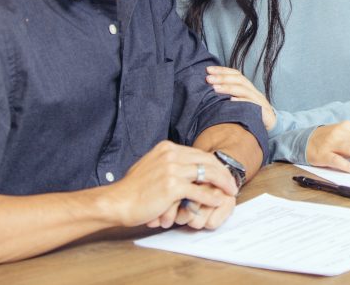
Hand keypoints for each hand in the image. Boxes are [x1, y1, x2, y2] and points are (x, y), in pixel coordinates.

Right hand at [103, 141, 236, 228]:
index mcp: (167, 148)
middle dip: (223, 172)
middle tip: (232, 183)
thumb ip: (171, 164)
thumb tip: (188, 168)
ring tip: (230, 191)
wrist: (118, 201)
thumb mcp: (152, 166)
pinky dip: (211, 196)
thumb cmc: (133, 189)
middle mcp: (171, 154)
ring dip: (222, 183)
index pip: (198, 153)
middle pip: (207, 160)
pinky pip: (199, 191)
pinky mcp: (172, 186)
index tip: (222, 174)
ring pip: (207, 173)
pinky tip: (218, 200)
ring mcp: (172, 169)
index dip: (214, 164)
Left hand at [206, 66, 275, 129]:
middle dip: (222, 78)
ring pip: (244, 90)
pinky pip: (252, 105)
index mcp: (248, 88)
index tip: (208, 69)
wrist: (272, 125)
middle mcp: (254, 92)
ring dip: (228, 88)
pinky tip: (231, 101)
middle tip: (208, 78)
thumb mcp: (241, 103)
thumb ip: (229, 96)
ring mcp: (259, 101)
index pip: (236, 74)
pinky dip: (242, 101)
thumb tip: (210, 89)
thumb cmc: (251, 114)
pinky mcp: (263, 112)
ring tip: (215, 88)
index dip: (222, 70)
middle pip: (239, 80)